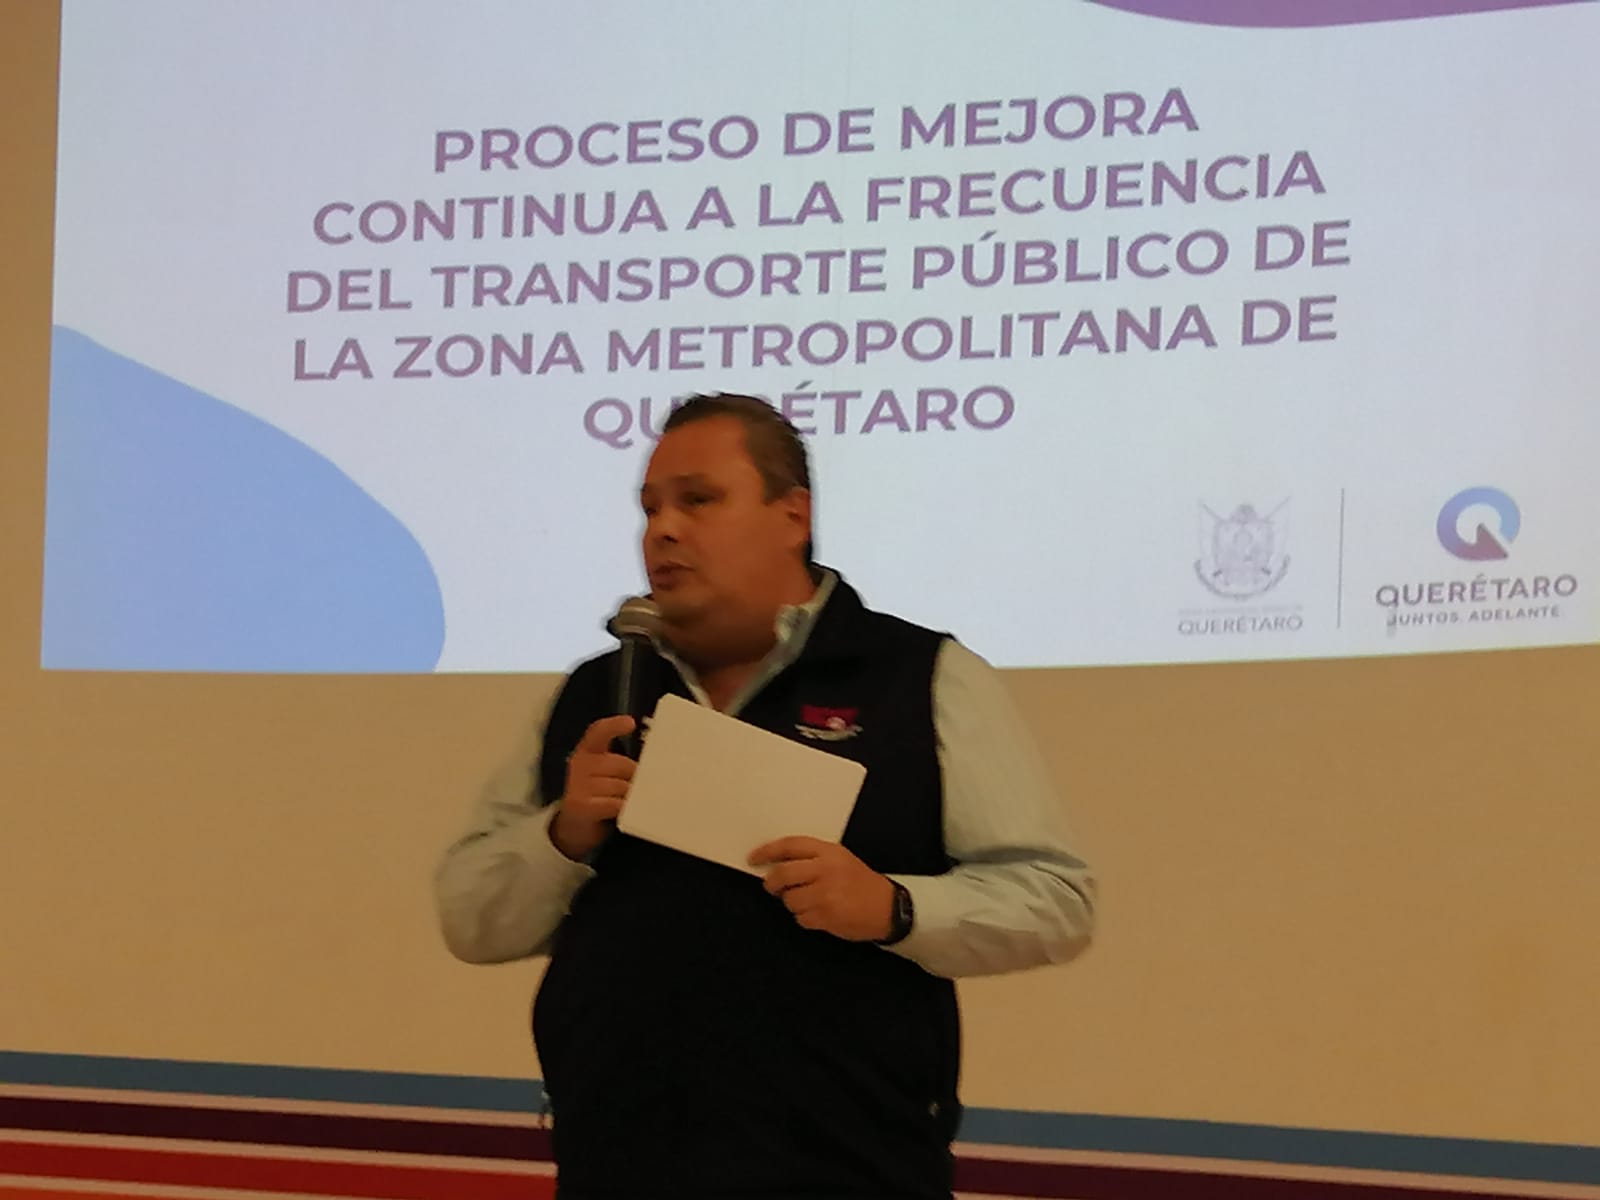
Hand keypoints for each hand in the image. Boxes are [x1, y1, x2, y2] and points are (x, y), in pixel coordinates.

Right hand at [549, 715, 636, 861]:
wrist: (573, 826)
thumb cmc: (597, 795)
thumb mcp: (605, 773)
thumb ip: (621, 762)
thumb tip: (653, 764)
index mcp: (588, 751)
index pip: (598, 732)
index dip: (614, 726)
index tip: (630, 723)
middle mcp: (579, 764)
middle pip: (622, 764)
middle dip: (634, 777)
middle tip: (634, 789)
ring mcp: (577, 785)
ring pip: (622, 786)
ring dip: (631, 797)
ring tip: (626, 803)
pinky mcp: (580, 805)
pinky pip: (616, 804)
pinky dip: (625, 809)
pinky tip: (623, 812)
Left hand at [749, 836, 894, 941]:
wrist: (888, 907)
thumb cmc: (861, 882)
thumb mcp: (840, 859)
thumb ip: (811, 858)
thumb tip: (777, 864)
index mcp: (829, 852)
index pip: (789, 846)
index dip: (767, 851)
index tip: (754, 858)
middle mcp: (825, 870)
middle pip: (782, 874)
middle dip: (772, 883)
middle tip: (772, 886)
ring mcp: (825, 894)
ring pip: (789, 900)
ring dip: (793, 903)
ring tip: (809, 901)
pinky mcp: (826, 916)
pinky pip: (800, 918)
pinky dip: (805, 918)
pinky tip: (819, 913)